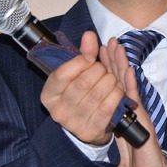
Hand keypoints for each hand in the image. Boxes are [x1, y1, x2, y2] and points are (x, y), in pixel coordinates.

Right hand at [41, 31, 124, 145]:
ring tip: (112, 78)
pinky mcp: (91, 131)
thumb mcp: (78, 74)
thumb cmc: (81, 93)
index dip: (80, 62)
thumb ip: (84, 54)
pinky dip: (116, 94)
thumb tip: (89, 35)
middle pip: (83, 83)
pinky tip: (118, 89)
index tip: (91, 58)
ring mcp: (74, 123)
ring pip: (97, 94)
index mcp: (49, 95)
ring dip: (110, 81)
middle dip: (99, 70)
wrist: (89, 125)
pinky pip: (108, 107)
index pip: (61, 74)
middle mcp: (58, 111)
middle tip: (104, 69)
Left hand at [99, 38, 166, 166]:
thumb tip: (93, 126)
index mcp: (120, 111)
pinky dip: (132, 85)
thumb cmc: (133, 163)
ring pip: (126, 85)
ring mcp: (136, 113)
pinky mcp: (142, 121)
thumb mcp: (114, 145)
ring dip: (121, 65)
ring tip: (117, 47)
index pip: (110, 85)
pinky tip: (129, 71)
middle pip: (118, 79)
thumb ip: (107, 132)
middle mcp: (129, 109)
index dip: (104, 68)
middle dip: (112, 59)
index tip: (97, 51)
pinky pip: (135, 101)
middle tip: (107, 40)